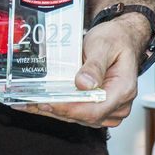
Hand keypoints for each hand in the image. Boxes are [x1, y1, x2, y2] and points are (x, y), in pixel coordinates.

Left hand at [20, 14, 148, 128]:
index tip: (50, 103)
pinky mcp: (100, 108)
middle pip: (85, 116)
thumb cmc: (115, 40)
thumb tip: (84, 84)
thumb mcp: (103, 45)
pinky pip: (79, 113)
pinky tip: (43, 103)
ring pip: (79, 117)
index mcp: (123, 89)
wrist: (121, 37)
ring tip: (31, 103)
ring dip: (55, 111)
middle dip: (57, 110)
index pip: (95, 109)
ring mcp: (110, 109)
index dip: (70, 109)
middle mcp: (119, 104)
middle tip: (32, 103)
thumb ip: (95, 66)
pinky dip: (61, 108)